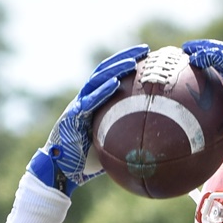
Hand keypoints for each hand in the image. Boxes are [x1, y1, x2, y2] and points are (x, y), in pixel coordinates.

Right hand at [28, 44, 148, 195]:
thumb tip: (159, 144)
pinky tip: (115, 83)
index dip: (127, 65)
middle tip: (146, 50)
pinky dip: (102, 91)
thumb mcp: (113, 146)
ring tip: (133, 63)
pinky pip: (88, 101)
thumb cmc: (88, 160)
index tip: (149, 57)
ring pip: (96, 81)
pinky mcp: (72, 117)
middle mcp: (86, 100)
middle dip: (125, 58)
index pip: (112, 77)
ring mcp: (78, 106)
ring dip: (115, 69)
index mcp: (95, 103)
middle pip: (105, 72)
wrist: (62, 171)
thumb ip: (130, 138)